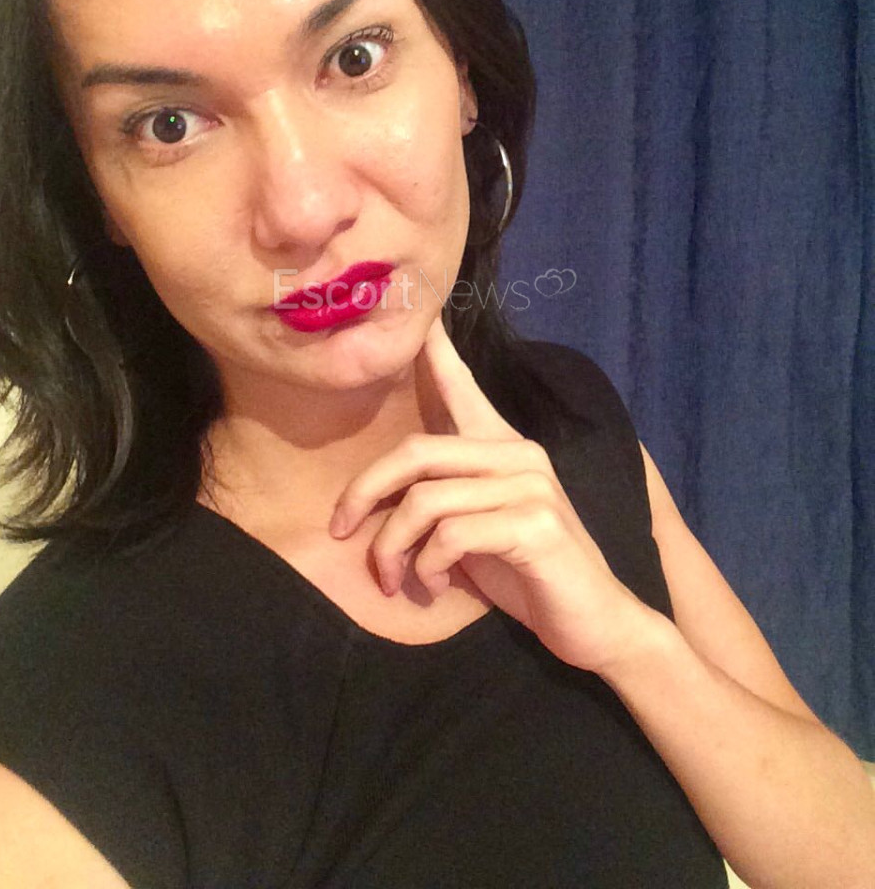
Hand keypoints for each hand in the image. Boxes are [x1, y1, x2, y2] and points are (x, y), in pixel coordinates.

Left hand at [329, 314, 657, 675]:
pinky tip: (433, 586)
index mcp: (503, 447)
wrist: (595, 622)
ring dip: (393, 546)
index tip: (416, 314)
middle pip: (415, 452)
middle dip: (363, 492)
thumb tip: (373, 495)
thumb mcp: (474, 529)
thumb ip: (439, 499)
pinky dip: (427, 566)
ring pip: (425, 499)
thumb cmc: (527, 575)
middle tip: (342, 531)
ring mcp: (531, 486)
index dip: (434, 351)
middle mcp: (519, 454)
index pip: (462, 386)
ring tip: (394, 578)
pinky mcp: (536, 525)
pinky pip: (451, 534)